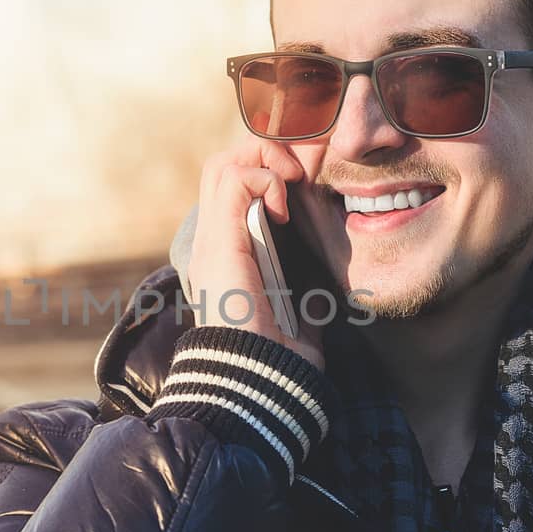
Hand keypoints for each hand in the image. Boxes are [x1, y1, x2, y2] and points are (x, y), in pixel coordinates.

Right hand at [188, 134, 325, 370]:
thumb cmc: (278, 356)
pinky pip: (234, 179)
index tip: (308, 180)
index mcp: (228, 254)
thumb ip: (302, 294)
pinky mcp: (221, 240)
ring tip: (291, 181)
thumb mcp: (297, 314)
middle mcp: (214, 240)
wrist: (259, 377)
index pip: (234, 187)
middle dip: (268, 154)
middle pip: (224, 165)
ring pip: (223, 163)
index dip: (270, 170)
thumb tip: (319, 291)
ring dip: (264, 159)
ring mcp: (213, 238)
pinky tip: (283, 203)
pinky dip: (263, 178)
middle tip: (302, 173)